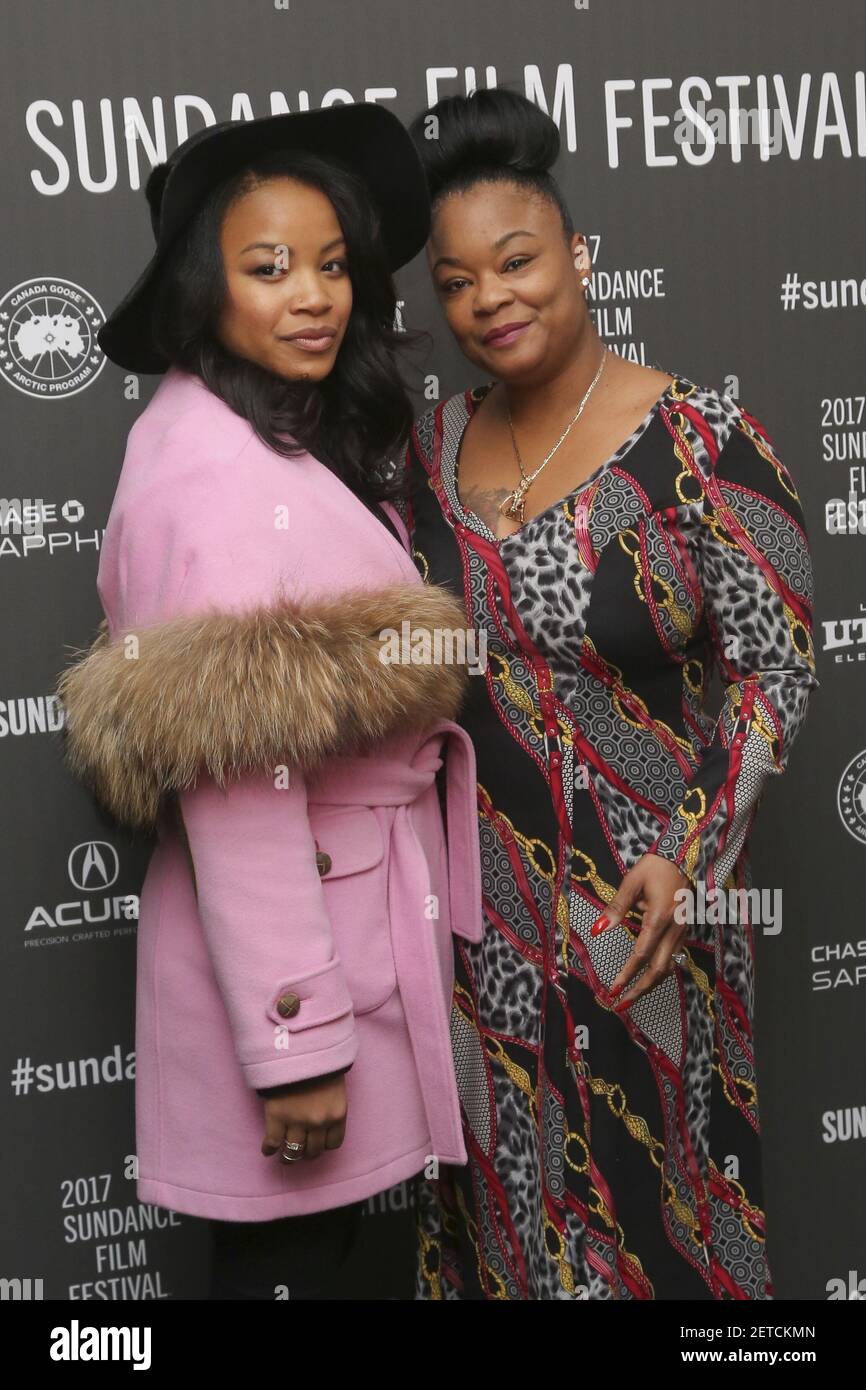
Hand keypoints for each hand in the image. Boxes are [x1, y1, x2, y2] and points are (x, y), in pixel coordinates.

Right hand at [260, 1071, 347, 1162]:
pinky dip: (269, 1149)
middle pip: (313, 1151)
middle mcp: (319, 1122)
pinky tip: (267, 1150)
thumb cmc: (319, 1063)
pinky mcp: (277, 1117)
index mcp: (337, 1114)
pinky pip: (273, 1142)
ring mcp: (297, 1121)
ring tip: (284, 1157)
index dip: (323, 1145)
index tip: (317, 1143)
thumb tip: (323, 1122)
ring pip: (293, 1152)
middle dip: (306, 1153)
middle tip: (300, 1152)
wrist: (298, 1047)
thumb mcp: (335, 1087)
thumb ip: (331, 1107)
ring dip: (288, 1157)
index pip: (333, 1144)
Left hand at [594, 853, 691, 1009]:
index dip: (626, 975)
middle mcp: (674, 929)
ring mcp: (683, 930)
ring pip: (669, 966)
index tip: (612, 990)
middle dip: (640, 989)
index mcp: (660, 918)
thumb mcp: (631, 883)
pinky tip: (647, 976)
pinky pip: (674, 956)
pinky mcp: (685, 929)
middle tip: (621, 1004)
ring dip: (651, 983)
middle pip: (659, 969)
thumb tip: (596, 930)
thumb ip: (615, 909)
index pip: (641, 955)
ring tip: (632, 995)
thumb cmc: (656, 866)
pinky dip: (660, 970)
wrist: (684, 854)